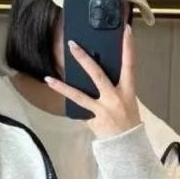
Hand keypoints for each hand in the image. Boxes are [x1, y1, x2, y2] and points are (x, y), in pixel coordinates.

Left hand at [44, 22, 140, 139]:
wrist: (128, 147)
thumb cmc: (129, 122)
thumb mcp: (128, 101)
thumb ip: (116, 88)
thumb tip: (98, 75)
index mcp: (128, 91)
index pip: (130, 65)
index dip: (128, 47)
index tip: (125, 31)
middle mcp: (115, 99)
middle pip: (97, 75)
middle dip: (84, 59)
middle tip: (73, 45)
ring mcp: (102, 111)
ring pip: (79, 96)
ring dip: (62, 87)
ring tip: (49, 79)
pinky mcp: (93, 122)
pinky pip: (79, 112)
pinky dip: (73, 108)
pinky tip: (64, 102)